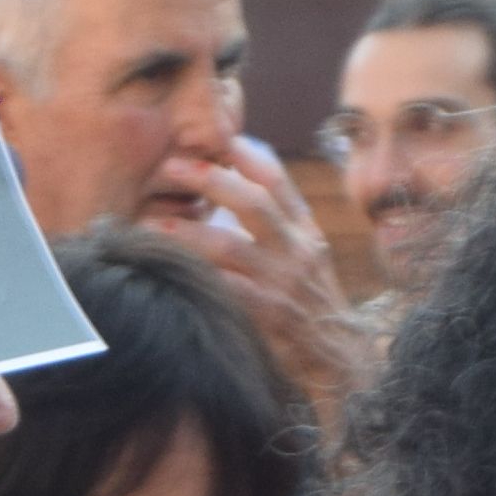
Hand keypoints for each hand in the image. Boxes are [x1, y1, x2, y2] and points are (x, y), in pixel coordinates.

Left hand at [142, 145, 371, 408]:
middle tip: (172, 166)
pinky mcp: (271, 318)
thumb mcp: (307, 256)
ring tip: (153, 224)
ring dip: (188, 233)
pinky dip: (198, 279)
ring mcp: (285, 284)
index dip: (245, 154)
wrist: (342, 360)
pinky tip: (170, 272)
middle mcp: (298, 251)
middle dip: (210, 180)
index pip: (278, 181)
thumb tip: (233, 179)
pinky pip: (228, 292)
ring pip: (231, 247)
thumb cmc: (312, 303)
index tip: (215, 136)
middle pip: (254, 202)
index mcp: (306, 231)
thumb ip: (277, 222)